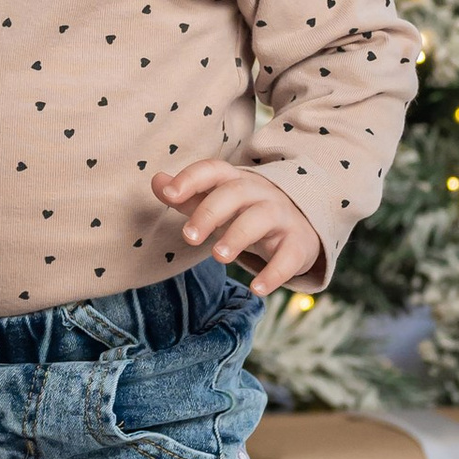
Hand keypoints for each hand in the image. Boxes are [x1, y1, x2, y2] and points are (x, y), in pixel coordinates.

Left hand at [151, 161, 323, 298]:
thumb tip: (156, 181)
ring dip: (238, 236)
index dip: (191, 179)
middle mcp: (260, 193)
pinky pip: (289, 256)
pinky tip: (256, 288)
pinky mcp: (298, 243)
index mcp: (235, 181)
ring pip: (262, 218)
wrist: (301, 224)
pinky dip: (274, 273)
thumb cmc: (246, 213)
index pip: (213, 170)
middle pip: (235, 193)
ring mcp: (281, 216)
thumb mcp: (218, 203)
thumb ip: (187, 196)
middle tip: (188, 238)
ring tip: (218, 257)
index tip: (170, 194)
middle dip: (210, 213)